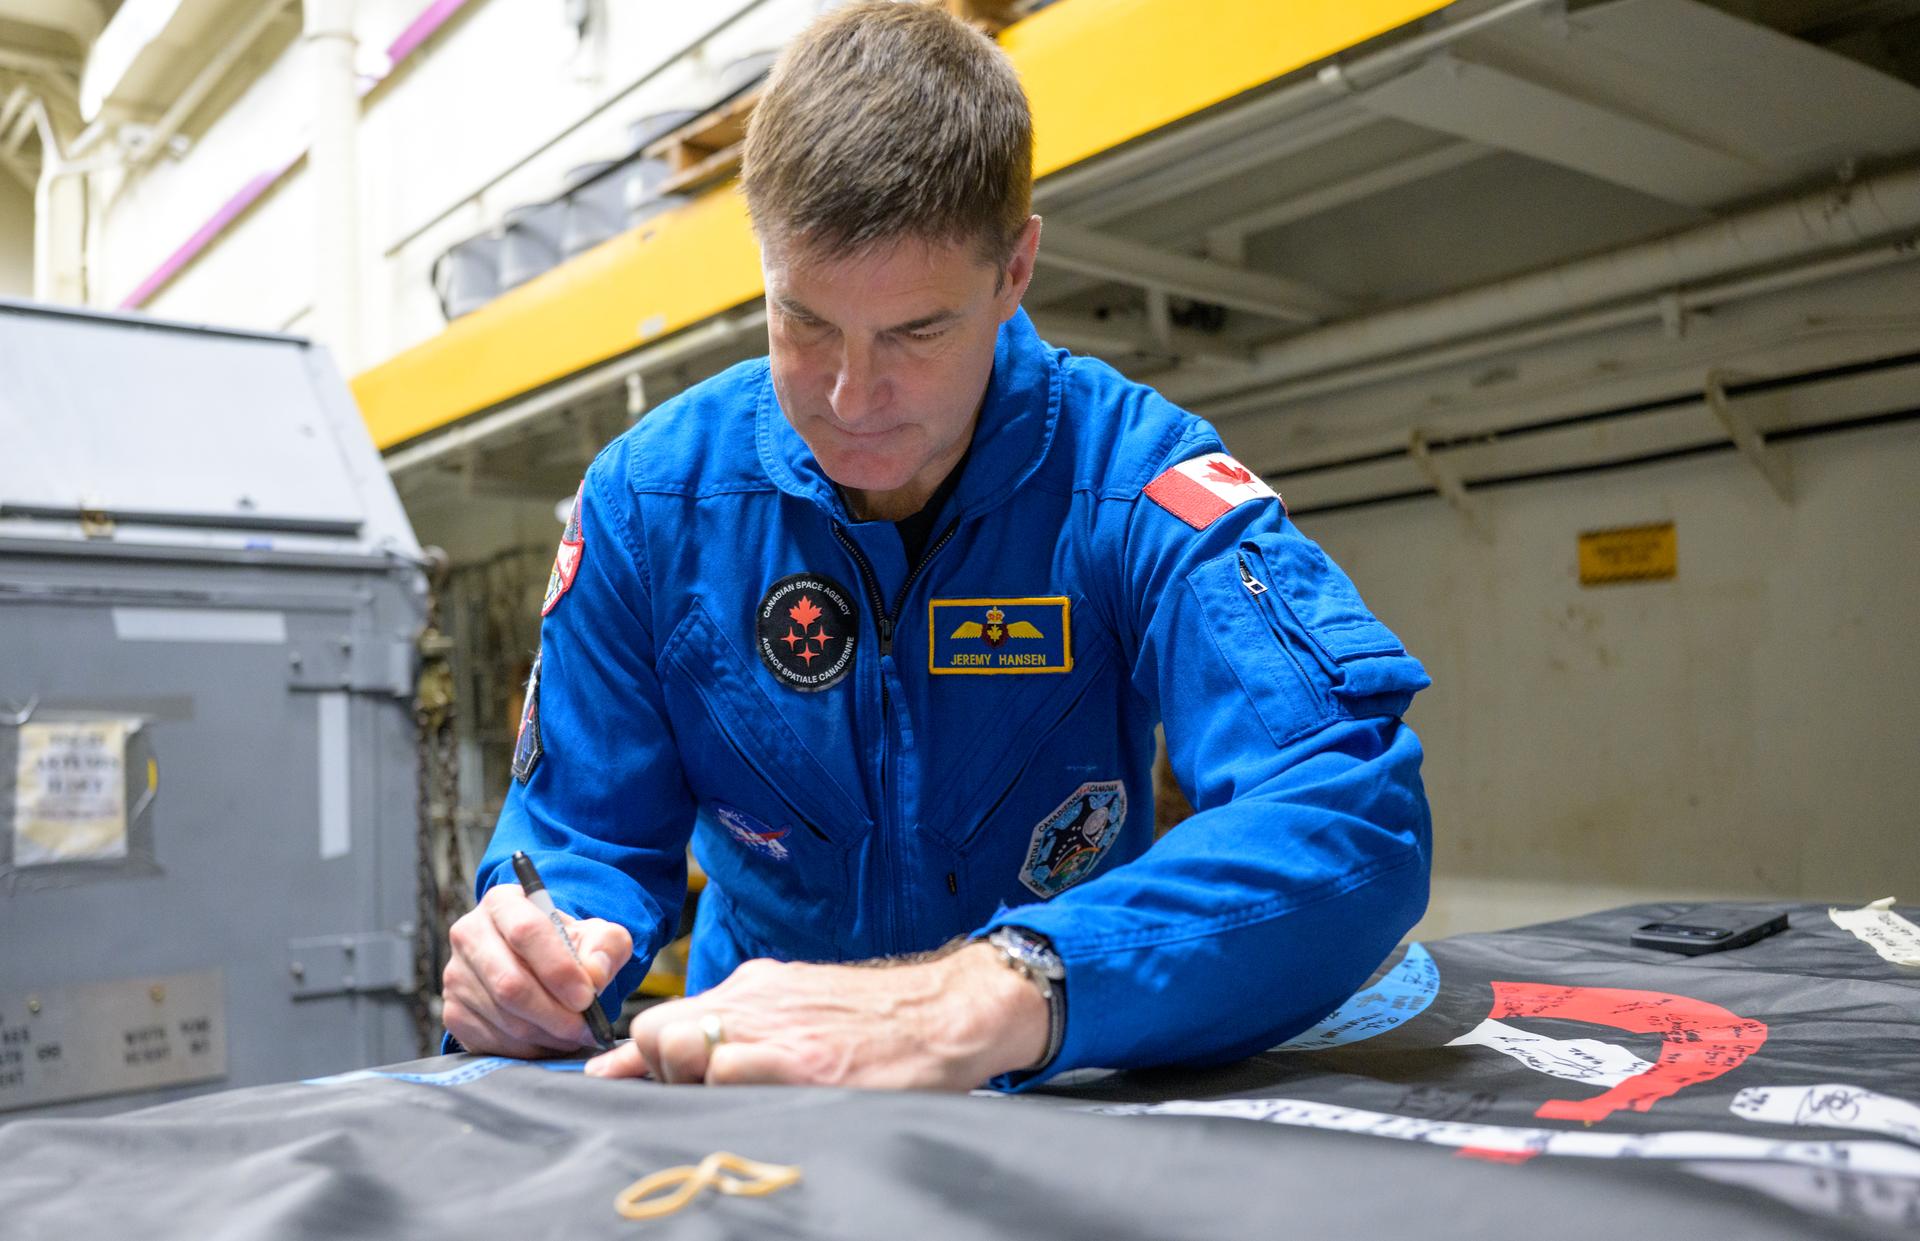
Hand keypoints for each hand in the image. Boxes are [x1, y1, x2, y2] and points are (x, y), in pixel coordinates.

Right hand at [443, 884, 632, 1057]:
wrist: (536, 966)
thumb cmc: (566, 948)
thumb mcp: (596, 936)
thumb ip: (606, 946)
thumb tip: (595, 973)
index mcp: (503, 903)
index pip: (526, 932)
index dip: (559, 969)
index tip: (587, 996)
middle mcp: (470, 934)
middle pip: (510, 983)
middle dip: (555, 1013)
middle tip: (586, 1027)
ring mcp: (456, 975)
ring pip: (503, 1017)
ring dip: (546, 1034)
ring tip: (574, 1035)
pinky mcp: (453, 1011)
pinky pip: (492, 1040)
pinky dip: (528, 1049)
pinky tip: (549, 1041)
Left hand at [584, 943, 1046, 1088]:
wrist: (948, 1011)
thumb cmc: (876, 1019)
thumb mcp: (799, 1005)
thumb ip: (739, 1025)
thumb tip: (655, 1061)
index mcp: (754, 989)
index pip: (660, 1020)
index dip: (636, 1063)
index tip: (626, 1088)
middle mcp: (756, 1002)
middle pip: (657, 1033)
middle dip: (662, 1071)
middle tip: (702, 1096)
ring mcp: (778, 1031)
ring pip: (682, 1048)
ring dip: (694, 1081)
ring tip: (741, 1100)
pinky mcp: (805, 1063)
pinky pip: (728, 1072)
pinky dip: (730, 1094)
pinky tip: (766, 1106)